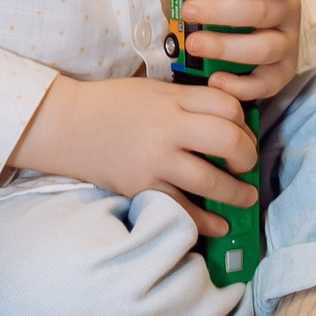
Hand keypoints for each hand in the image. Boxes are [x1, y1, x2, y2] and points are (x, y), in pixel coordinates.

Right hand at [10, 72, 258, 211]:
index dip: (244, 122)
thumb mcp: (153, 90)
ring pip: (212, 181)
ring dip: (237, 194)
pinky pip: (182, 210)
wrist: (67, 125)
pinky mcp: (142, 188)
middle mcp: (168, 129)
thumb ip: (188, 101)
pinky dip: (206, 221)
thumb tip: (229, 121)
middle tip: (248, 166)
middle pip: (228, 141)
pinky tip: (219, 224)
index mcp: (173, 100)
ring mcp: (155, 161)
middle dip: (248, 157)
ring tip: (245, 198)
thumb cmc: (111, 104)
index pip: (228, 107)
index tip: (244, 134)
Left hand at [156, 0, 300, 101]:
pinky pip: (266, 83)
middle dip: (223, 12)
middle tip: (190, 10)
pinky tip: (215, 80)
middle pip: (263, 10)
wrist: (262, 35)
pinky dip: (240, 84)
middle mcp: (286, 11)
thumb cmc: (235, 3)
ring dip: (226, 47)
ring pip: (264, 47)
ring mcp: (287, 44)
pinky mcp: (282, 74)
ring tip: (194, 45)